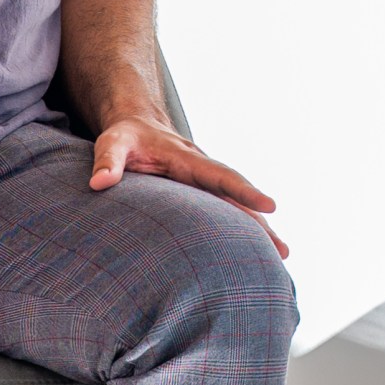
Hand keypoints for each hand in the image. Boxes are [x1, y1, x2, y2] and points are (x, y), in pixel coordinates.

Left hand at [88, 114, 287, 257]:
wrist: (138, 127)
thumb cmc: (125, 136)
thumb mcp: (113, 142)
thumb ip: (107, 160)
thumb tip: (100, 183)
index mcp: (189, 159)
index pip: (222, 176)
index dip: (245, 191)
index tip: (269, 206)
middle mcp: (204, 173)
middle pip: (238, 199)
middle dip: (262, 224)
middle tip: (285, 250)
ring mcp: (204, 187)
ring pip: (236, 209)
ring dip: (258, 232)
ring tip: (283, 257)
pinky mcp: (200, 197)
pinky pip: (224, 214)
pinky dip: (241, 230)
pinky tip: (253, 251)